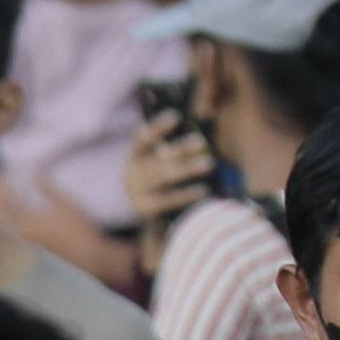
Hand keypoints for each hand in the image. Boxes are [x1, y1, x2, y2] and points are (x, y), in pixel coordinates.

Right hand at [120, 108, 218, 230]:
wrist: (159, 222)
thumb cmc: (170, 184)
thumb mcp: (167, 163)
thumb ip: (177, 149)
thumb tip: (204, 125)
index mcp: (135, 156)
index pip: (142, 137)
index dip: (157, 127)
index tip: (176, 117)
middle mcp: (131, 173)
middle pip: (156, 157)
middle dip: (179, 149)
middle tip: (202, 142)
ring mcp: (136, 193)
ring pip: (162, 177)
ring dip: (186, 168)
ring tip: (209, 163)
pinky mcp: (144, 211)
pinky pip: (166, 200)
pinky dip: (185, 195)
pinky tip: (203, 190)